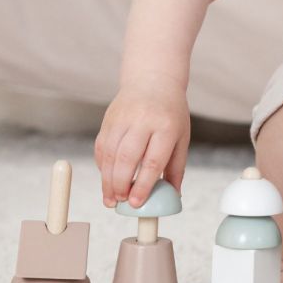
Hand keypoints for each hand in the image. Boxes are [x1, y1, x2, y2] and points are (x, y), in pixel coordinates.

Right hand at [94, 75, 190, 208]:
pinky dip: (102, 165)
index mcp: (166, 127)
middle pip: (126, 158)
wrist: (153, 80)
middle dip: (120, 184)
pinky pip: (102, 146)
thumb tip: (173, 195)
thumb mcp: (181, 137)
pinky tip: (106, 177)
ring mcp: (123, 118)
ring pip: (110, 154)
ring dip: (107, 179)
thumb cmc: (170, 112)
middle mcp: (143, 121)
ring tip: (111, 197)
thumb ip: (176, 167)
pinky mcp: (109, 118)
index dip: (142, 185)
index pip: (152, 161)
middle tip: (120, 202)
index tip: (136, 202)